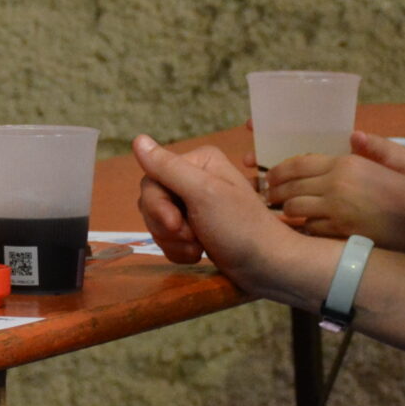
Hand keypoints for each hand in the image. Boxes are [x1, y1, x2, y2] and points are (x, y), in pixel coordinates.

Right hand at [132, 135, 308, 292]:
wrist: (267, 266)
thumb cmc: (240, 227)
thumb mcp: (204, 194)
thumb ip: (168, 168)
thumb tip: (137, 139)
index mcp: (198, 162)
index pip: (151, 178)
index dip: (157, 205)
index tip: (176, 224)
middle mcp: (193, 178)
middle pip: (151, 202)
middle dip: (168, 227)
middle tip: (193, 238)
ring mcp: (193, 205)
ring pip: (157, 222)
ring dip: (174, 241)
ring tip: (199, 248)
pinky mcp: (194, 229)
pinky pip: (167, 238)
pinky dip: (179, 250)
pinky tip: (198, 254)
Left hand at [265, 135, 404, 262]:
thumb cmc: (399, 187)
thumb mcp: (377, 164)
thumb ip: (358, 153)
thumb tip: (354, 134)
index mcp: (343, 163)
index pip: (298, 163)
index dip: (278, 171)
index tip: (268, 176)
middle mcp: (336, 183)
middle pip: (291, 187)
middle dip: (274, 193)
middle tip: (267, 197)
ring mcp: (337, 208)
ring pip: (296, 210)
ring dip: (287, 212)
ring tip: (283, 213)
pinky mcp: (341, 231)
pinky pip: (311, 229)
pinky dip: (304, 228)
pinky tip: (303, 228)